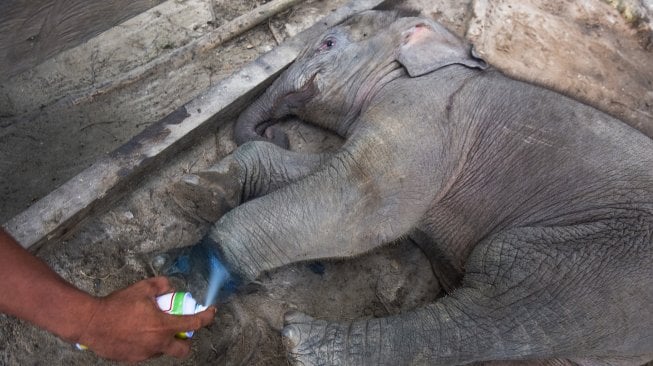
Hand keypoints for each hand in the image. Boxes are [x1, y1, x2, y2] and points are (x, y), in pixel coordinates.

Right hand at [77, 277, 215, 362]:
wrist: (91, 322)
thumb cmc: (117, 305)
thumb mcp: (142, 288)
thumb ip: (161, 285)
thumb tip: (170, 287)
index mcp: (163, 326)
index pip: (194, 324)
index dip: (207, 317)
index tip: (211, 312)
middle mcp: (157, 343)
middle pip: (183, 349)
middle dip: (186, 340)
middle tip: (179, 327)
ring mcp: (145, 354)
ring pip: (164, 350)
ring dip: (165, 340)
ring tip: (151, 326)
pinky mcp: (133, 359)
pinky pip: (148, 353)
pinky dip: (149, 343)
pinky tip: (138, 332)